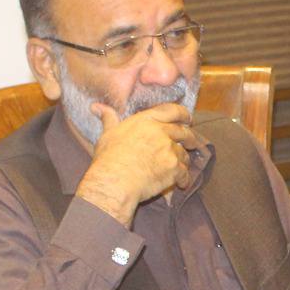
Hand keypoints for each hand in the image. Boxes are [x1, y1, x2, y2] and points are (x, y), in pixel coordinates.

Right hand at [76, 102, 201, 224]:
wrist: (115, 182)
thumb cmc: (108, 158)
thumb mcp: (107, 134)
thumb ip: (110, 119)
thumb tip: (97, 106)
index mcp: (146, 120)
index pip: (172, 110)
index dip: (183, 114)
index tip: (188, 118)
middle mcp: (161, 132)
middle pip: (183, 132)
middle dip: (189, 138)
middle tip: (191, 143)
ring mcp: (169, 150)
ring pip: (184, 154)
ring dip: (183, 159)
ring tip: (179, 165)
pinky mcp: (174, 168)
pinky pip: (185, 173)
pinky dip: (184, 178)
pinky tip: (181, 183)